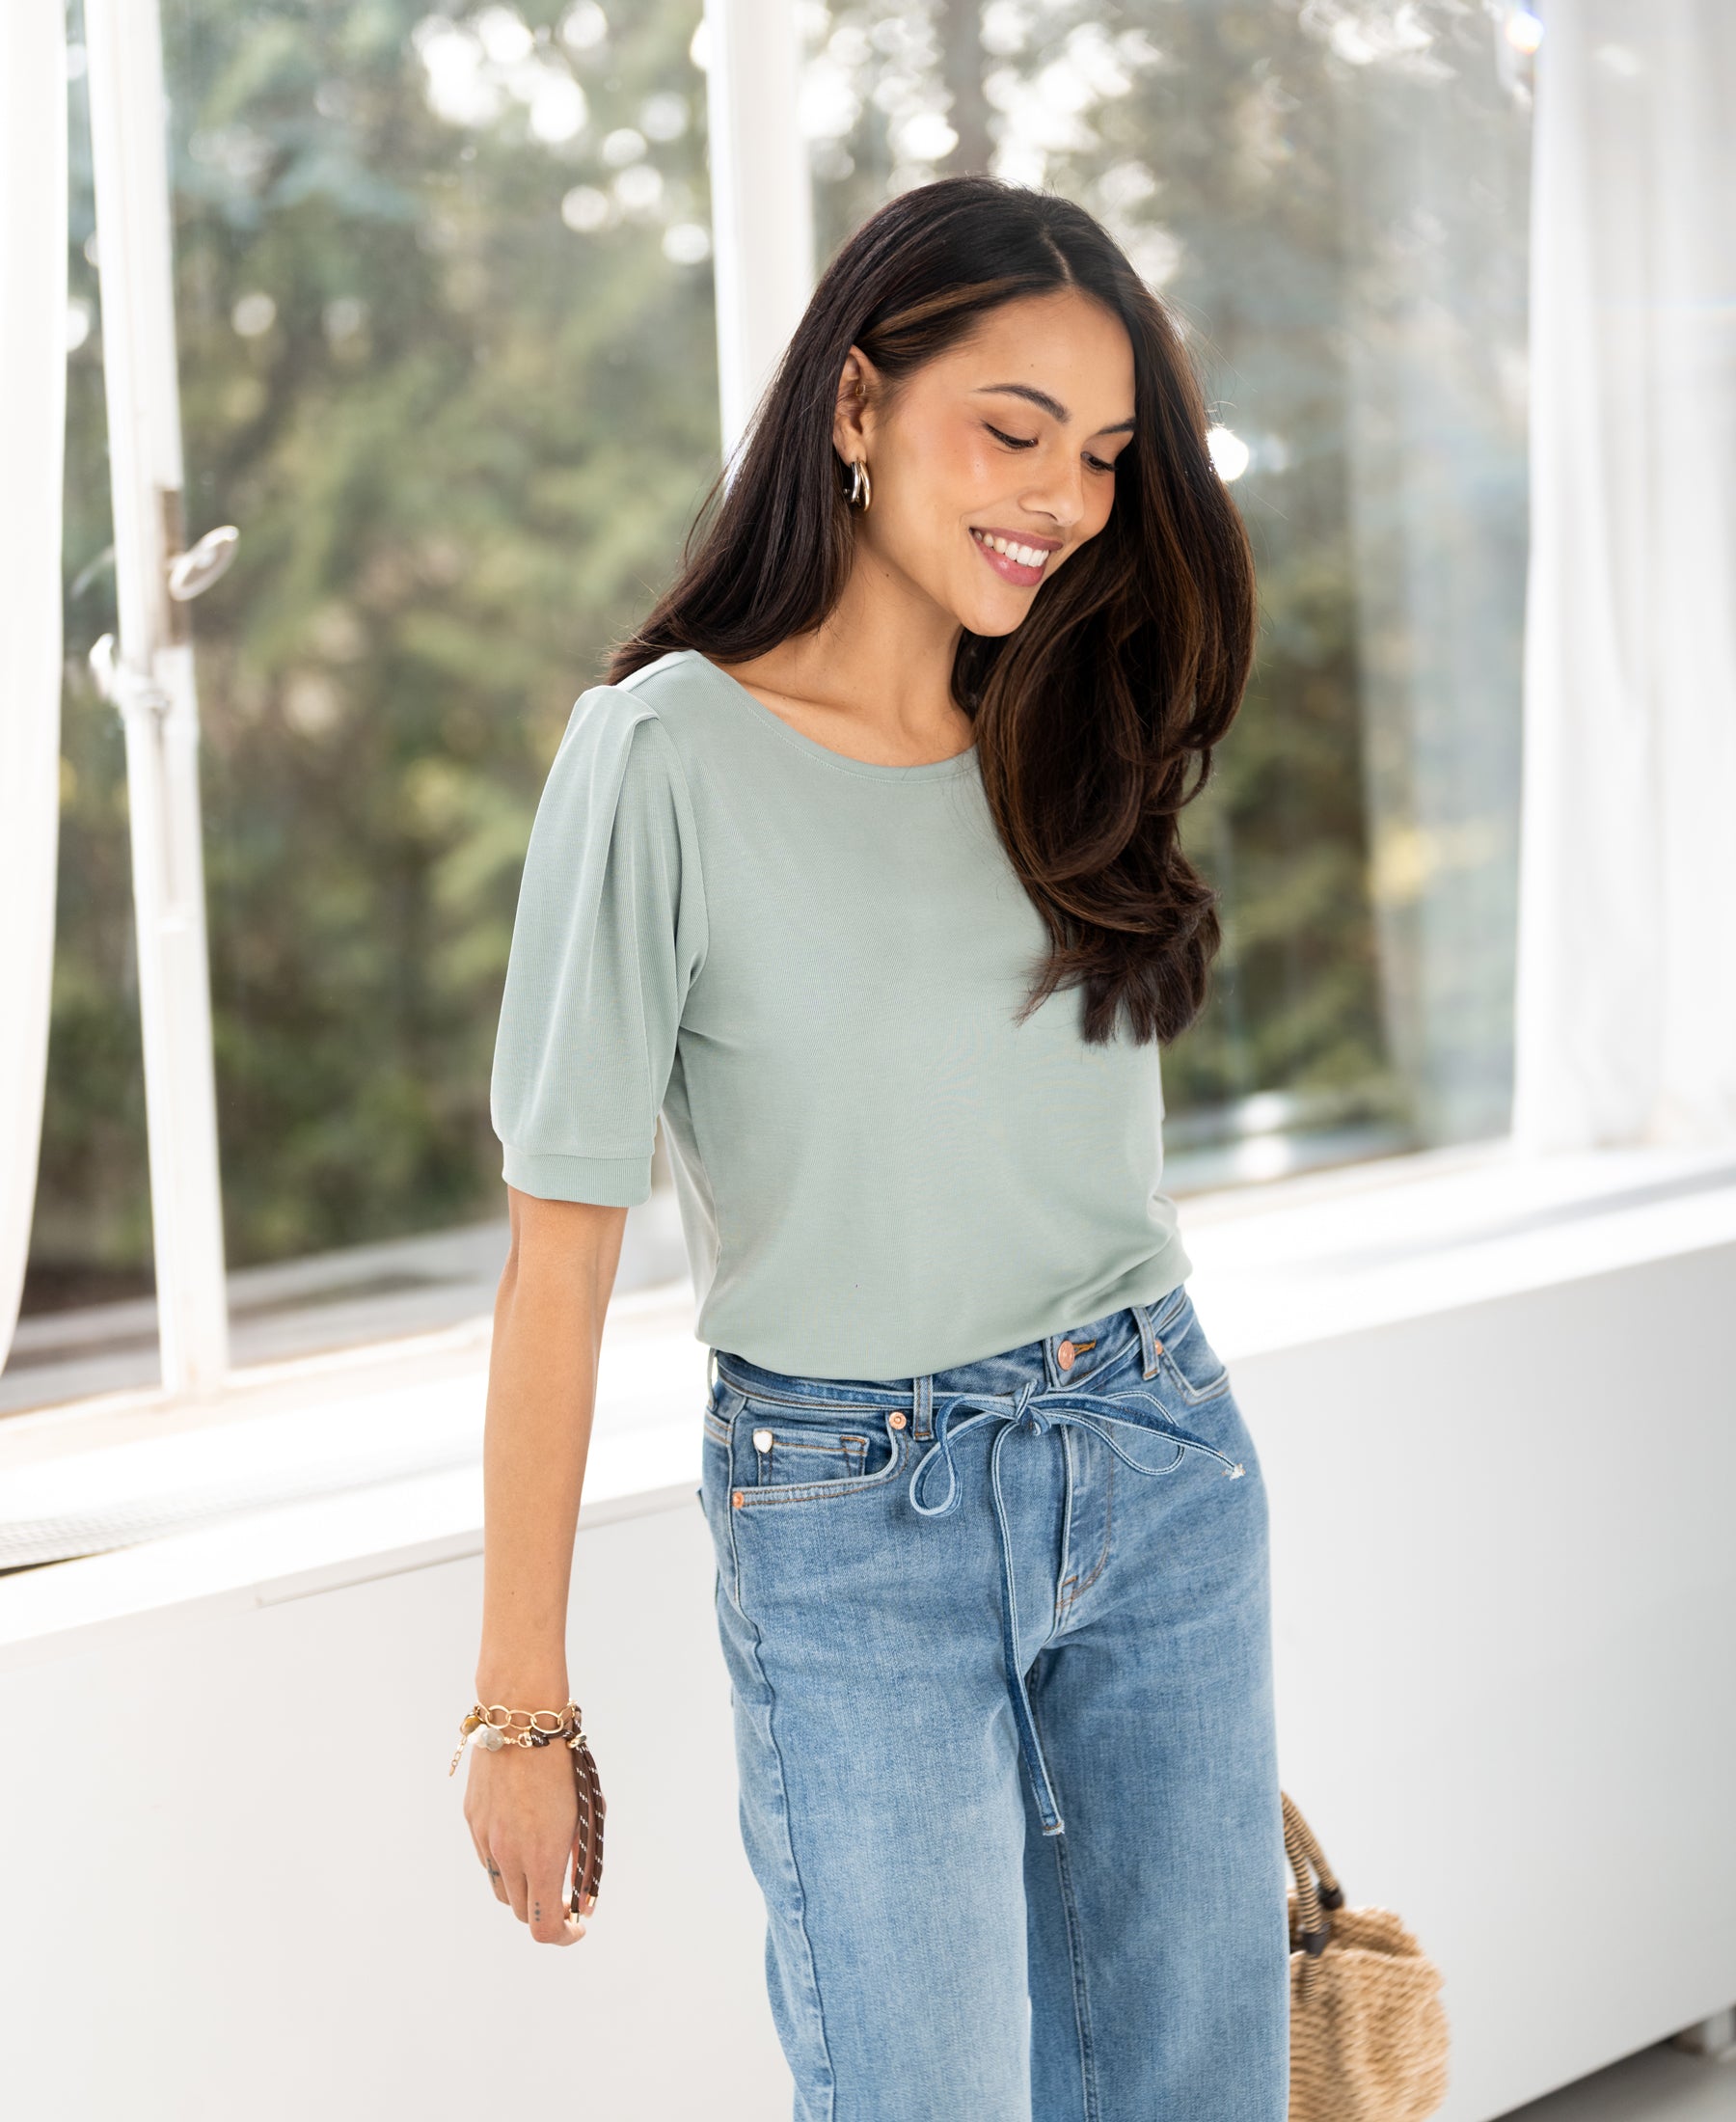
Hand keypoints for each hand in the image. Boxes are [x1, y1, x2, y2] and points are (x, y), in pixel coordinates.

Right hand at [463, 1737, 594, 1945]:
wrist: (521, 1717)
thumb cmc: (563, 1761)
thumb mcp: (585, 1810)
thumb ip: (583, 1857)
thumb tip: (584, 1898)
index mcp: (542, 1855)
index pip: (544, 1926)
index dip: (564, 1936)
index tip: (579, 1925)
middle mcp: (508, 1854)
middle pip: (522, 1912)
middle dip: (546, 1912)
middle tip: (566, 1895)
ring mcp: (485, 1839)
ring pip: (501, 1888)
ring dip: (523, 1888)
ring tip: (544, 1863)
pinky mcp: (472, 1821)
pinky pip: (487, 1858)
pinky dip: (506, 1862)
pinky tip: (523, 1833)